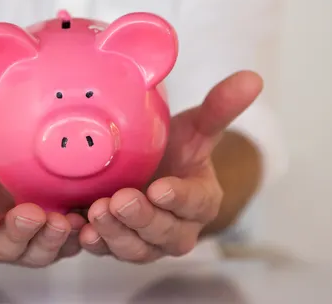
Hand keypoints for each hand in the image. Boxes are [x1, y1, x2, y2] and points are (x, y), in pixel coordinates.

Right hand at [0, 112, 85, 267]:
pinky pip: (67, 244)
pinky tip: (89, 224)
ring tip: (63, 221)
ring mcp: (26, 236)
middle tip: (32, 214)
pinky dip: (79, 239)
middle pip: (4, 246)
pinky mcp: (54, 231)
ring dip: (50, 241)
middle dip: (18, 234)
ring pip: (37, 252)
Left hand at [77, 71, 262, 262]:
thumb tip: (252, 78)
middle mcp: (178, 229)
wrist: (146, 168)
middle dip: (142, 219)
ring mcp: (148, 243)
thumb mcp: (194, 128)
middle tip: (120, 200)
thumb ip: (220, 108)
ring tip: (96, 212)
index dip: (179, 198)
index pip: (195, 203)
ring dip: (115, 234)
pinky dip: (93, 244)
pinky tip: (78, 230)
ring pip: (135, 248)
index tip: (160, 188)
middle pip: (164, 233)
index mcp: (202, 200)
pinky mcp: (119, 246)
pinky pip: (107, 252)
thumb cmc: (173, 149)